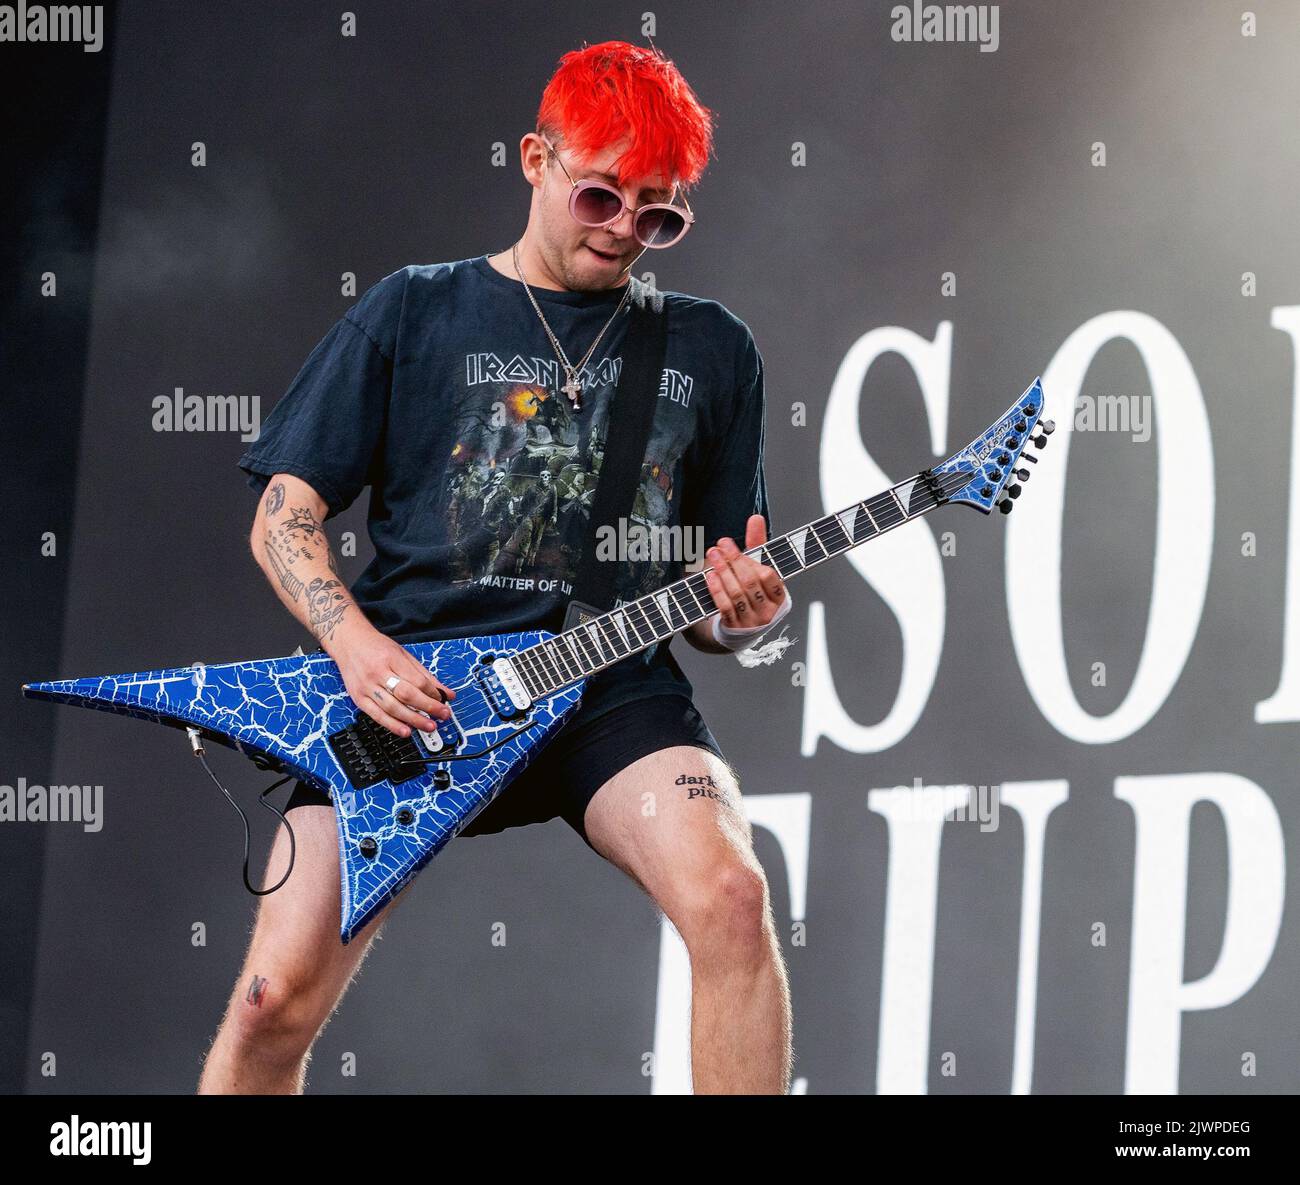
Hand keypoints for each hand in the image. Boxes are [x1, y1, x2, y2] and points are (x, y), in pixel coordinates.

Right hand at [325, 617, 456, 737]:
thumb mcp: (403, 654)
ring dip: (413, 720)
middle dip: (427, 708)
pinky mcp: (358, 698)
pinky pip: (376, 715)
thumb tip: (445, 691)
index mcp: (391, 659)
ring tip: (428, 726)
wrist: (348, 642)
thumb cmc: (376, 647)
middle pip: (406, 695)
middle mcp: (378, 673)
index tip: (443, 700)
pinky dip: (392, 725)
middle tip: (442, 715)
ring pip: (392, 707)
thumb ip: (424, 674)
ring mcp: (366, 687)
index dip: (432, 693)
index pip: (417, 680)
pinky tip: (405, 731)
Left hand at [703, 514, 786, 630]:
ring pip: (737, 594)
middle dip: (732, 561)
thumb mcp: (758, 569)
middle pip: (750, 583)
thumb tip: (756, 518)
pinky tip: (709, 576)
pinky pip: (725, 607)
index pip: (768, 575)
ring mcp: (752, 622)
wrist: (743, 627)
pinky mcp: (736, 628)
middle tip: (718, 546)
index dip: (748, 559)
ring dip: (722, 572)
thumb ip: (758, 544)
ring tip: (712, 555)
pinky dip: (717, 590)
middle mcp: (769, 611)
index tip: (728, 543)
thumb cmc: (754, 592)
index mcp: (780, 597)